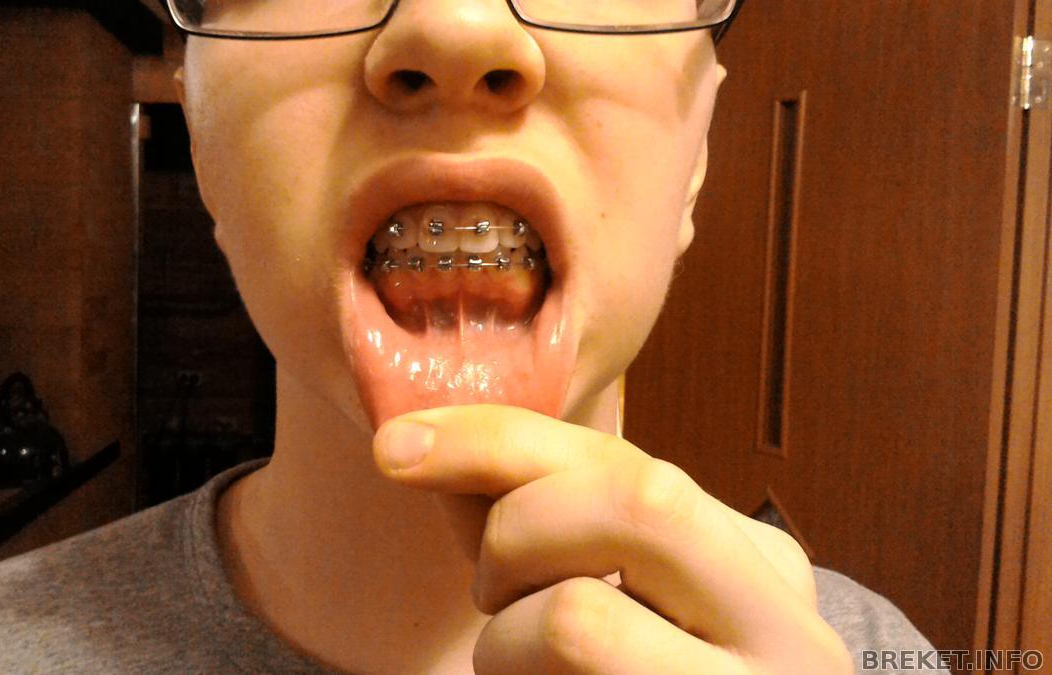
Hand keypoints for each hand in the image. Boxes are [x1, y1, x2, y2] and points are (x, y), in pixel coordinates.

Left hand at [373, 404, 852, 673]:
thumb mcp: (603, 590)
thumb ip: (536, 519)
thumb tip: (417, 444)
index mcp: (762, 568)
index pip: (627, 464)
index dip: (495, 439)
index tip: (395, 445)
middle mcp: (789, 632)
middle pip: (634, 504)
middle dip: (518, 534)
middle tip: (494, 596)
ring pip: (577, 617)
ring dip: (503, 644)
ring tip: (523, 670)